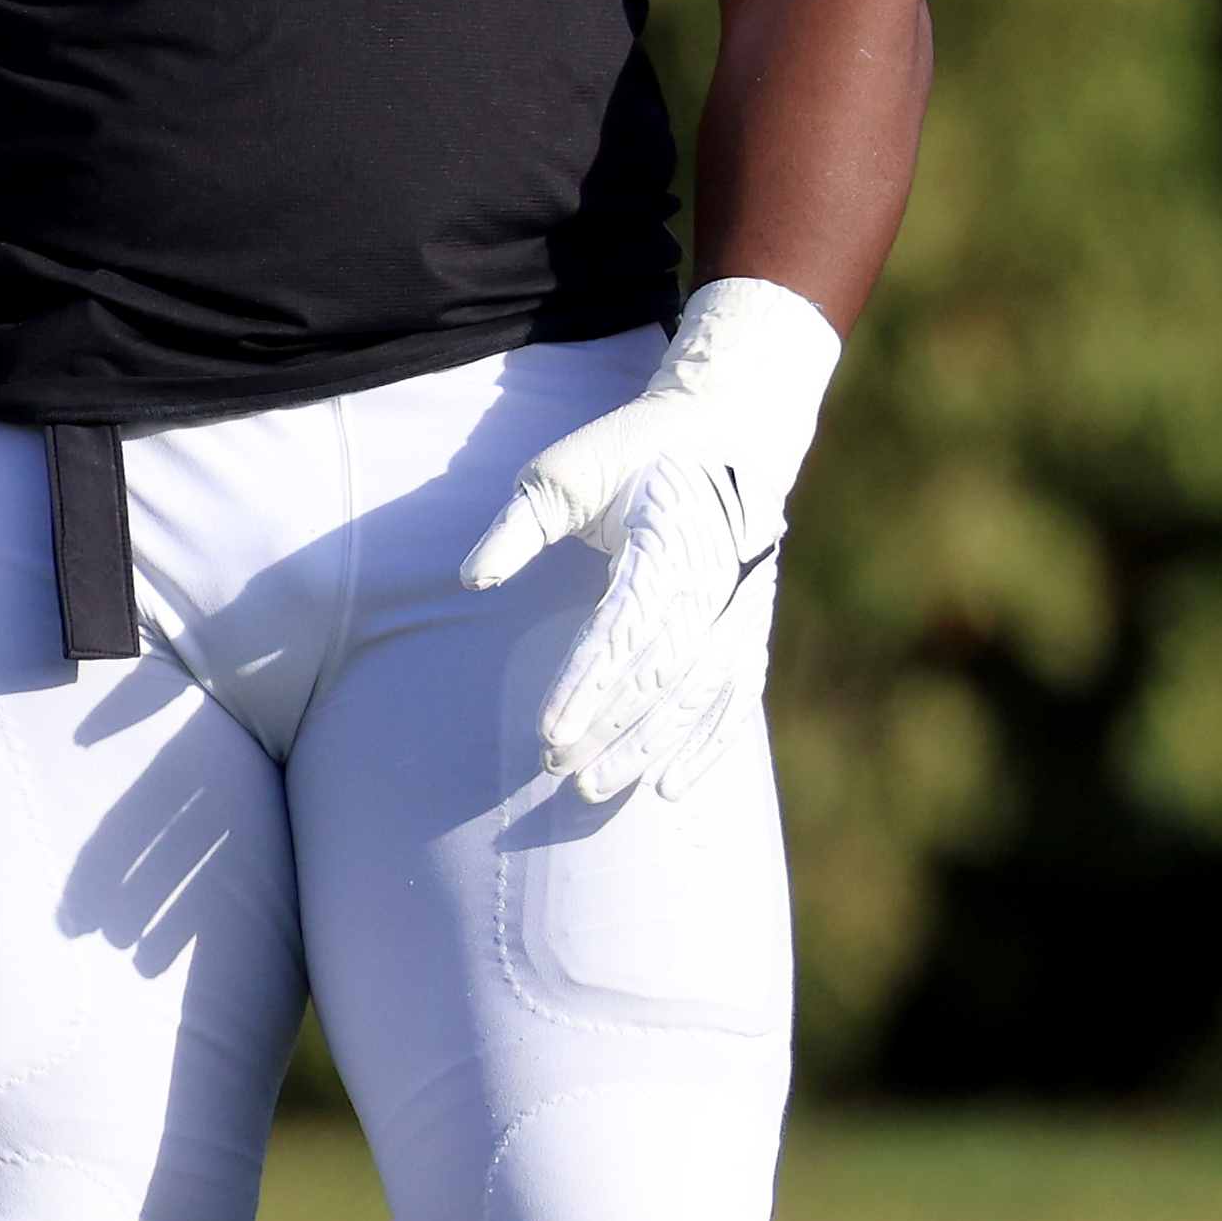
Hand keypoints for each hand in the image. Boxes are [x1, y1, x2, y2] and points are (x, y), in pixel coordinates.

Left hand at [462, 277, 844, 803]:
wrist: (725, 431)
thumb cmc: (628, 452)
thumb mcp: (563, 470)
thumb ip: (517, 526)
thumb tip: (471, 579)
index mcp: (668, 541)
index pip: (625, 629)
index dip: (587, 685)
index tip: (549, 732)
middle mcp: (714, 581)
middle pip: (660, 672)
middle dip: (609, 726)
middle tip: (555, 767)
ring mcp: (740, 608)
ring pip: (696, 694)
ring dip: (648, 747)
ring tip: (596, 789)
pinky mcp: (750, 625)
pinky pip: (734, 696)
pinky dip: (706, 743)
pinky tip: (671, 785)